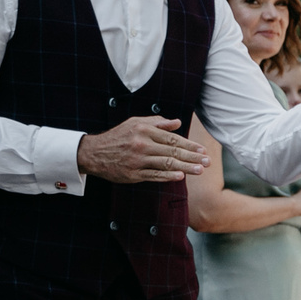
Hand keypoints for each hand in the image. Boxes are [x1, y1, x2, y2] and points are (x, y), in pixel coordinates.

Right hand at [79, 115, 206, 183]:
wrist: (93, 153)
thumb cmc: (118, 136)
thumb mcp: (135, 123)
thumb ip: (158, 122)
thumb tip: (178, 123)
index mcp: (144, 131)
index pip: (172, 139)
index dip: (189, 145)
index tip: (202, 150)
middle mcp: (142, 145)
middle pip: (172, 152)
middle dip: (192, 157)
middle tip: (207, 162)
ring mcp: (137, 160)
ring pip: (165, 164)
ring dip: (185, 168)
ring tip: (200, 170)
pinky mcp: (133, 174)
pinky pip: (153, 175)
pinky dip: (167, 176)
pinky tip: (179, 177)